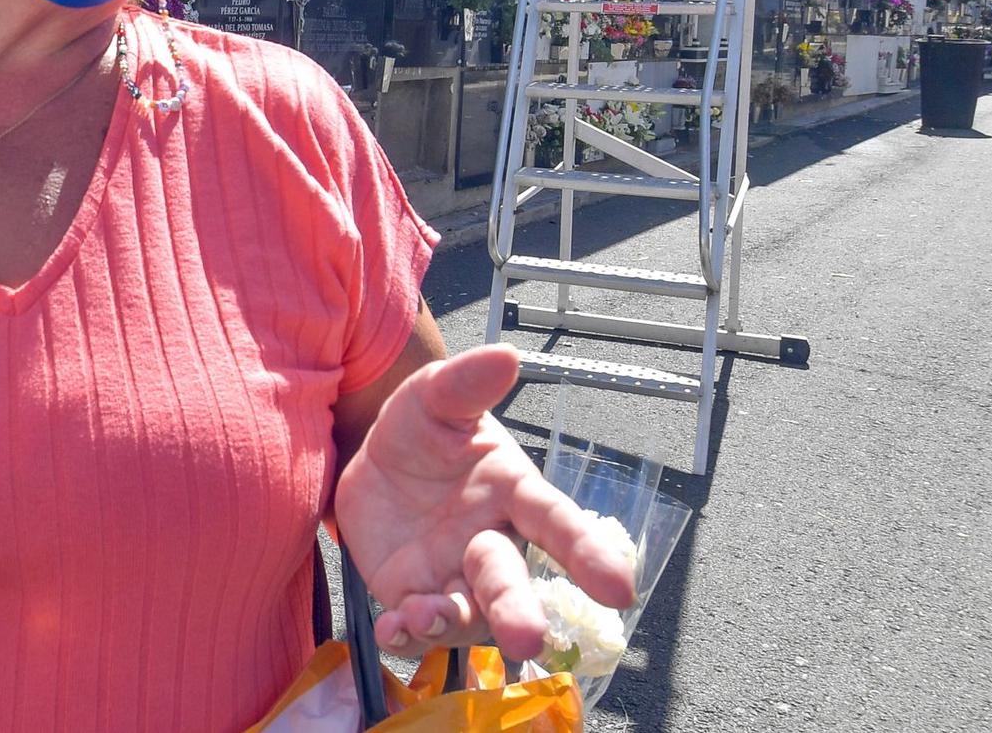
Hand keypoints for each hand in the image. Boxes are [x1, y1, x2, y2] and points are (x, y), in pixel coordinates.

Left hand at [333, 345, 637, 658]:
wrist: (371, 461)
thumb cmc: (422, 431)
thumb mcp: (434, 398)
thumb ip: (465, 383)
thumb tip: (506, 353)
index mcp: (514, 495)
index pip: (557, 524)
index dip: (588, 553)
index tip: (620, 588)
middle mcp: (492, 544)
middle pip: (513, 582)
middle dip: (520, 610)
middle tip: (526, 638)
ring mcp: (454, 579)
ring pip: (467, 614)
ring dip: (451, 623)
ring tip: (420, 615)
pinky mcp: (414, 599)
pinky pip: (418, 627)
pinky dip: (409, 635)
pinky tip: (393, 630)